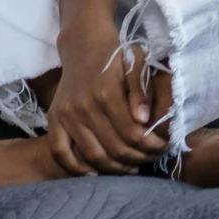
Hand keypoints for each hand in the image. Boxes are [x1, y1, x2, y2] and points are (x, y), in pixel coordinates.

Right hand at [47, 27, 163, 175]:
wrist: (84, 46)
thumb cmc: (117, 55)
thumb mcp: (137, 63)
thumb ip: (142, 91)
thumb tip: (144, 120)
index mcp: (106, 93)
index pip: (132, 133)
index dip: (151, 145)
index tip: (164, 146)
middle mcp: (83, 107)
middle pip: (114, 148)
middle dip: (138, 158)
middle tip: (153, 158)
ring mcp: (66, 115)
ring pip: (92, 155)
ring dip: (115, 168)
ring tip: (133, 167)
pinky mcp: (54, 120)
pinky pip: (61, 152)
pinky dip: (77, 167)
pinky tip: (96, 172)